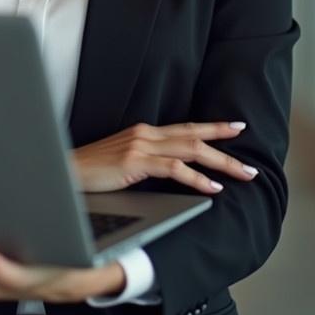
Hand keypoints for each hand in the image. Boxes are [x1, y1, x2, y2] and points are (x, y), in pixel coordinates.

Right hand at [71, 120, 257, 193]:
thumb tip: (173, 173)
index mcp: (143, 132)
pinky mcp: (135, 162)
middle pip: (194, 135)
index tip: (235, 128)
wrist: (64, 173)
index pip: (185, 128)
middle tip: (249, 151)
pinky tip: (212, 187)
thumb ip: (146, 162)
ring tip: (242, 173)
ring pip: (191, 150)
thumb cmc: (91, 173)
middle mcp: (145, 134)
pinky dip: (197, 178)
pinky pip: (174, 168)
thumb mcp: (123, 162)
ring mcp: (141, 146)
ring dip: (221, 162)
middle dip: (225, 142)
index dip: (211, 128)